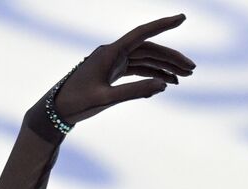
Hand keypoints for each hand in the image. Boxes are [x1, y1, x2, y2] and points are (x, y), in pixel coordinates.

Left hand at [53, 13, 194, 125]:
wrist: (56, 112)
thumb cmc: (76, 103)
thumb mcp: (105, 99)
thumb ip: (134, 91)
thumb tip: (164, 85)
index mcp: (110, 53)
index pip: (141, 33)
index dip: (162, 24)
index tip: (182, 17)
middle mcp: (113, 53)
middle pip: (149, 49)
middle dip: (171, 58)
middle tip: (192, 69)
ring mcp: (112, 63)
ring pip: (145, 60)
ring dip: (164, 68)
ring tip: (184, 79)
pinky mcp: (111, 73)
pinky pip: (136, 70)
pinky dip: (151, 75)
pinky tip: (165, 83)